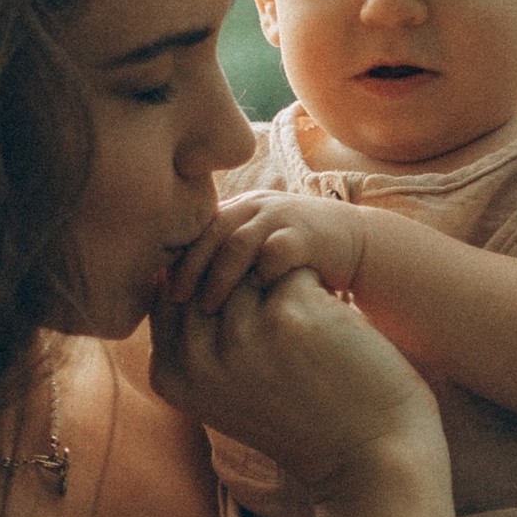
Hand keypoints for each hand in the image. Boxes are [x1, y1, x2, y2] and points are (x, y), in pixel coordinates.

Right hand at [149, 265, 438, 501]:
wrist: (368, 454)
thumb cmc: (299, 416)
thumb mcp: (228, 388)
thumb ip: (195, 339)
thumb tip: (173, 269)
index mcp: (171, 377)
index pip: (167, 297)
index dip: (206, 283)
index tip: (246, 302)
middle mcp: (196, 359)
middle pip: (202, 275)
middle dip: (239, 273)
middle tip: (282, 302)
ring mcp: (239, 337)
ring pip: (244, 264)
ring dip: (276, 274)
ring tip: (305, 311)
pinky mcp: (285, 317)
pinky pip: (286, 263)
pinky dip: (310, 279)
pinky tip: (329, 316)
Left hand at [167, 189, 365, 313]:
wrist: (355, 247)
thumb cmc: (295, 263)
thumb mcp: (253, 259)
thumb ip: (221, 266)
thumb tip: (173, 296)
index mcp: (236, 210)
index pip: (194, 229)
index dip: (175, 259)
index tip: (160, 291)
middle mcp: (255, 207)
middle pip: (209, 232)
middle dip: (189, 268)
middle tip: (175, 301)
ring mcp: (282, 218)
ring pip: (237, 243)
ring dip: (218, 279)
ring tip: (207, 309)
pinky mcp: (307, 235)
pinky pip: (276, 254)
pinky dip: (261, 279)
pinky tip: (251, 306)